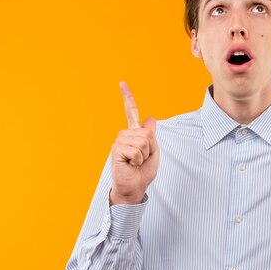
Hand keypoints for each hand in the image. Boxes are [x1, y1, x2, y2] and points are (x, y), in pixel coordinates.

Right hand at [109, 81, 158, 204]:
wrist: (134, 186)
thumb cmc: (143, 171)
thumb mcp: (154, 151)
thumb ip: (152, 136)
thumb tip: (151, 118)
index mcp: (134, 133)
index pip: (131, 111)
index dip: (127, 97)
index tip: (121, 83)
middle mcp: (125, 134)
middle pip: (147, 133)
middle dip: (150, 149)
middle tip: (142, 159)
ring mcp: (119, 140)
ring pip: (143, 141)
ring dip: (144, 155)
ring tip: (136, 162)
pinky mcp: (116, 148)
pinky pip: (136, 150)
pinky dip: (138, 159)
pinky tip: (130, 164)